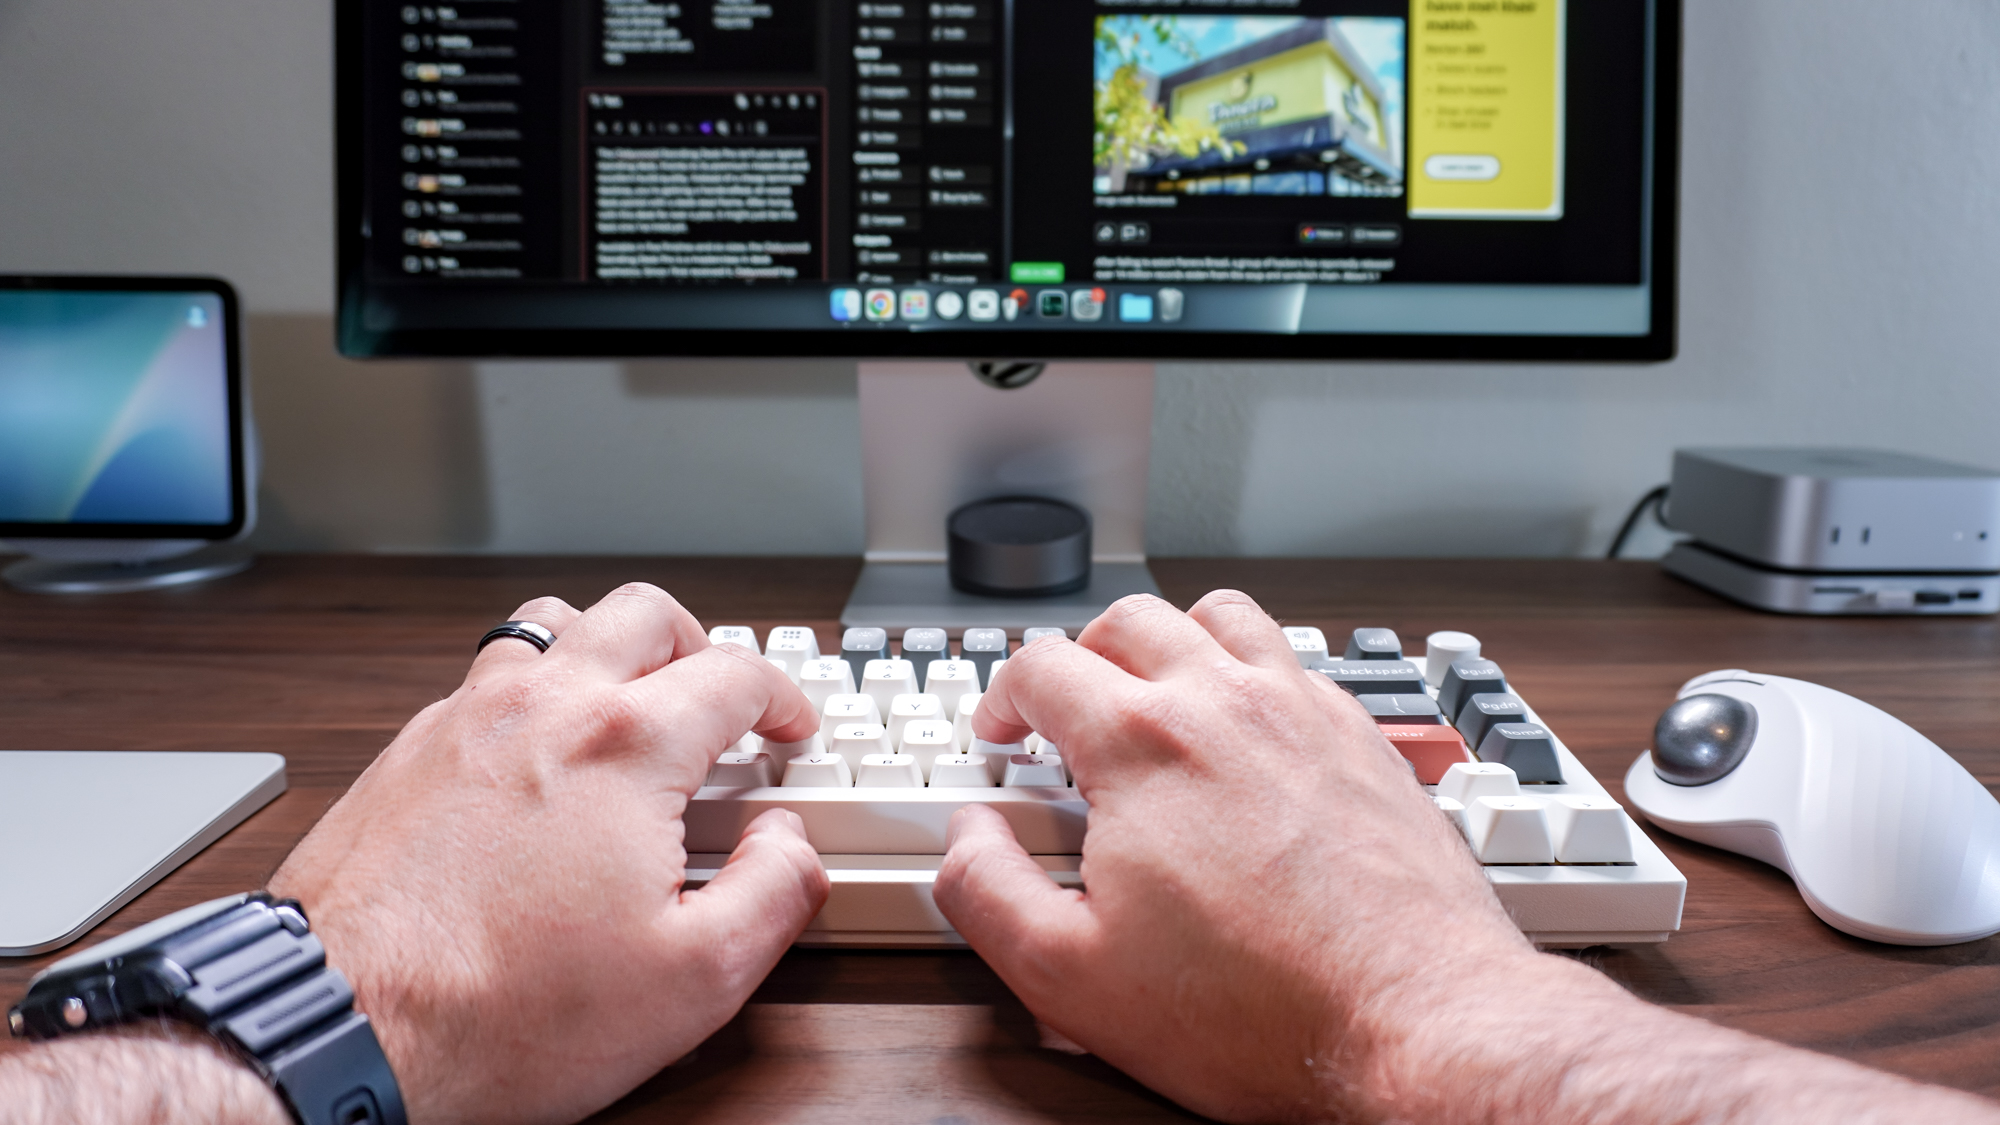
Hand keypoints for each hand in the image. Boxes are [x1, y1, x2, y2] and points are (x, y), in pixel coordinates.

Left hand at [267, 585, 827, 1124]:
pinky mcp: (405, 752)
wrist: (339, 1030)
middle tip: (721, 698)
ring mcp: (463, 719)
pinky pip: (483, 678)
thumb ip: (774, 892)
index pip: (735, 673)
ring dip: (608, 650)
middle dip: (701, 646)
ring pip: (552, 626)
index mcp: (625, 745)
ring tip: (630, 705)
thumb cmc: (497, 1011)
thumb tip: (790, 844)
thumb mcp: (694, 979)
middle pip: (643, 613)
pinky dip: (532, 693)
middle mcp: (542, 706)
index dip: (783, 698)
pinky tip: (539, 755)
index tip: (788, 729)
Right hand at [934, 590, 1544, 1119]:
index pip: (1042, 665)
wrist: (1416, 1022)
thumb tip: (965, 839)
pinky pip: (1297, 663)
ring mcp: (1305, 712)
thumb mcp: (1071, 977)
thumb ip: (987, 893)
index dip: (1002, 698)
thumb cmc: (1263, 1006)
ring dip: (1173, 642)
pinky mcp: (1365, 740)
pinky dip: (1255, 676)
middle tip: (1066, 713)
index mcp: (1143, 744)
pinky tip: (1250, 738)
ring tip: (1156, 697)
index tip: (1005, 736)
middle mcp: (1228, 704)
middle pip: (1129, 619)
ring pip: (1222, 617)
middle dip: (1079, 657)